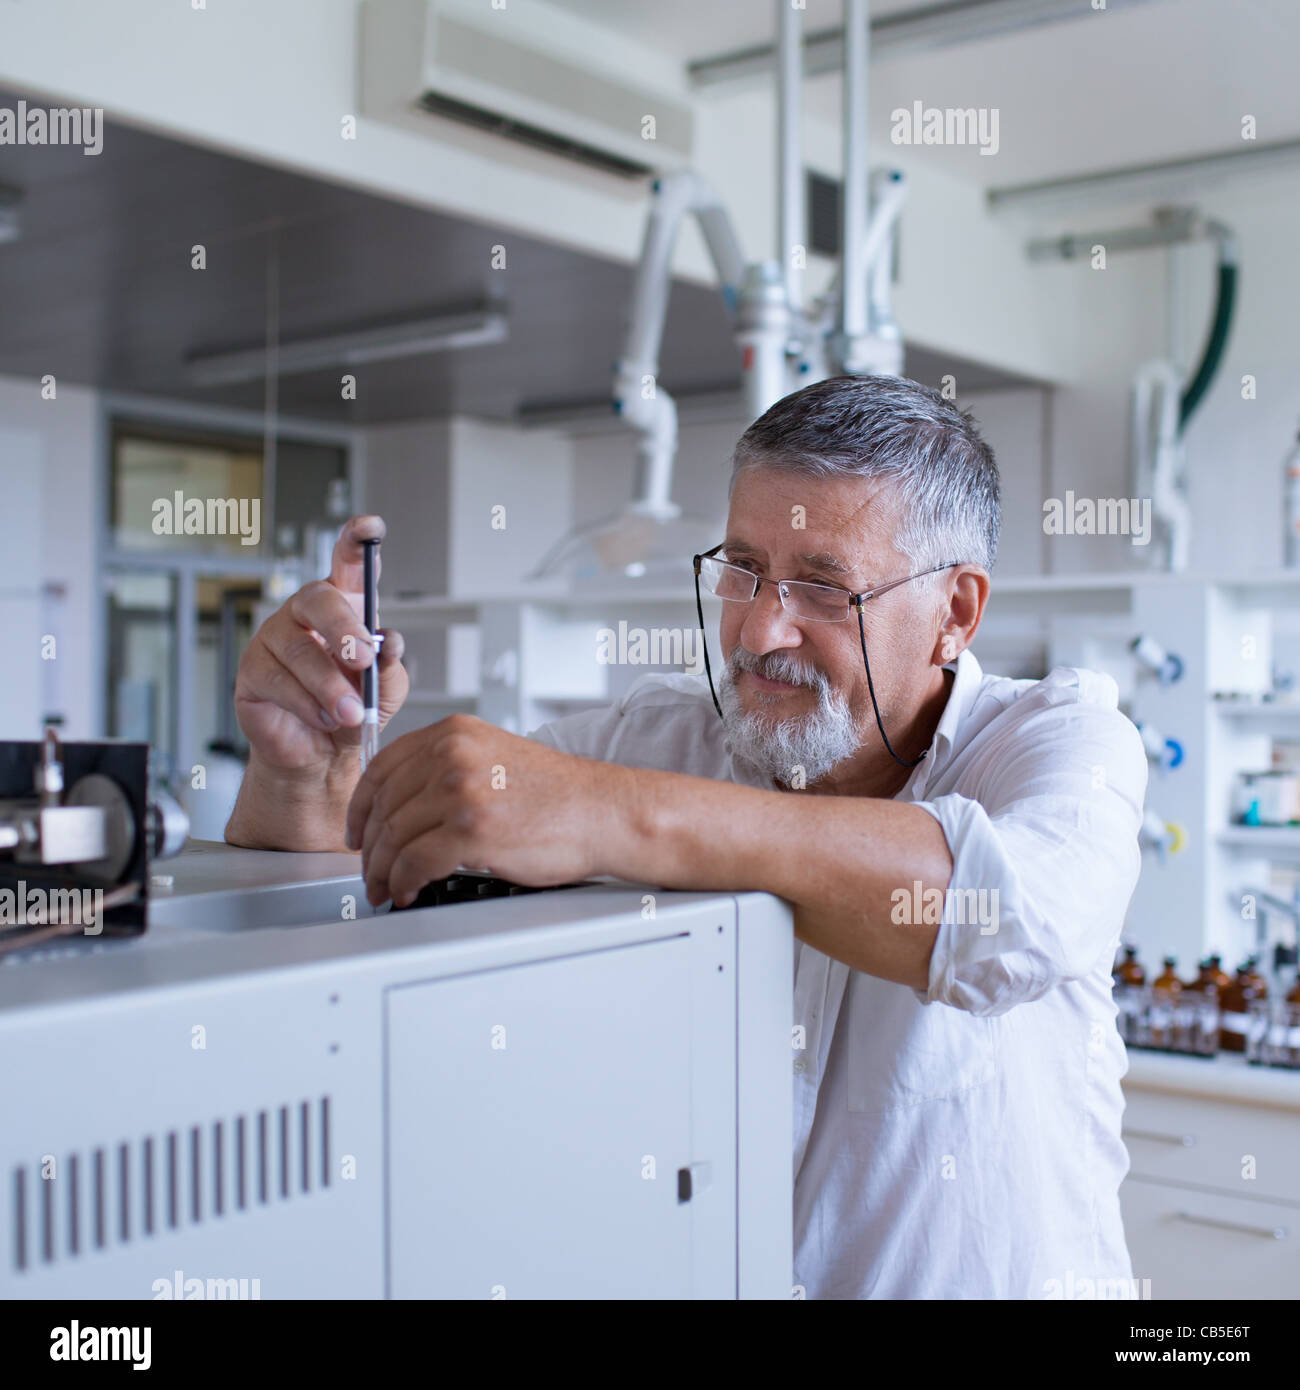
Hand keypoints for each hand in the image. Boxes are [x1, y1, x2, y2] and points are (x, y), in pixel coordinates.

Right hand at [233, 515, 408, 774]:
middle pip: (319, 599)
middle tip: (363, 661)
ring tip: (351, 713)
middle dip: (344, 630)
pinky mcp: (252, 669)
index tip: (371, 527)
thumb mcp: (386, 689)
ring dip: (331, 687)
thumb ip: (390, 665)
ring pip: (300, 651)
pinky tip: (324, 718)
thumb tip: (388, 643)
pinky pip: (279, 682)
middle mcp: (306, 614)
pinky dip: (308, 705)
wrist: (323, 754)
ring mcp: (275, 637)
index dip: (357, 541)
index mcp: (344, 606)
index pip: (348, 563)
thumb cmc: (355, 710)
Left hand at [345, 714, 613, 906]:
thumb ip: (447, 768)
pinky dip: (403, 883)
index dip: (360, 807)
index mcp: (454, 734)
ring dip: (383, 871)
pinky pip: (414, 863)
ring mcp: (460, 791)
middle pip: (382, 806)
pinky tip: (408, 891)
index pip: (381, 767)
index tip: (357, 830)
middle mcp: (452, 755)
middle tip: (371, 870)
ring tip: (386, 888)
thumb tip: (402, 806)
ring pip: (393, 838)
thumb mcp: (493, 757)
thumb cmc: (557, 795)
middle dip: (370, 848)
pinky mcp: (470, 831)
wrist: (602, 812)